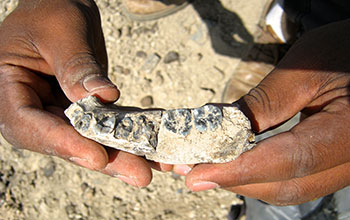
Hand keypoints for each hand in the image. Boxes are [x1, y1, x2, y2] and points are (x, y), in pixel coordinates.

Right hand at [0, 0, 156, 186]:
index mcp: (9, 86)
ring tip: (154, 165)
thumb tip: (103, 97)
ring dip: (122, 153)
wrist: (60, 8)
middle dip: (103, 157)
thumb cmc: (51, 10)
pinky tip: (154, 144)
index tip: (96, 156)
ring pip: (88, 139)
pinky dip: (130, 134)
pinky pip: (105, 125)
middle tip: (139, 173)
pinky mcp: (83, 110)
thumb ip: (77, 65)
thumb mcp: (62, 31)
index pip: (27, 124)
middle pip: (64, 141)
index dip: (61, 143)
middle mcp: (32, 106)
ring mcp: (58, 111)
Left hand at [184, 19, 349, 204]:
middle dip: (236, 179)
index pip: (289, 161)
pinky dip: (262, 174)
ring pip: (290, 188)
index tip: (197, 174)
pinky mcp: (332, 164)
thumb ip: (263, 104)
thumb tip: (217, 131)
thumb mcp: (303, 71)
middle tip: (194, 171)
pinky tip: (238, 163)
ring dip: (246, 180)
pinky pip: (295, 179)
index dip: (239, 170)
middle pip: (287, 184)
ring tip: (210, 168)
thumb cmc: (342, 54)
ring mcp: (344, 166)